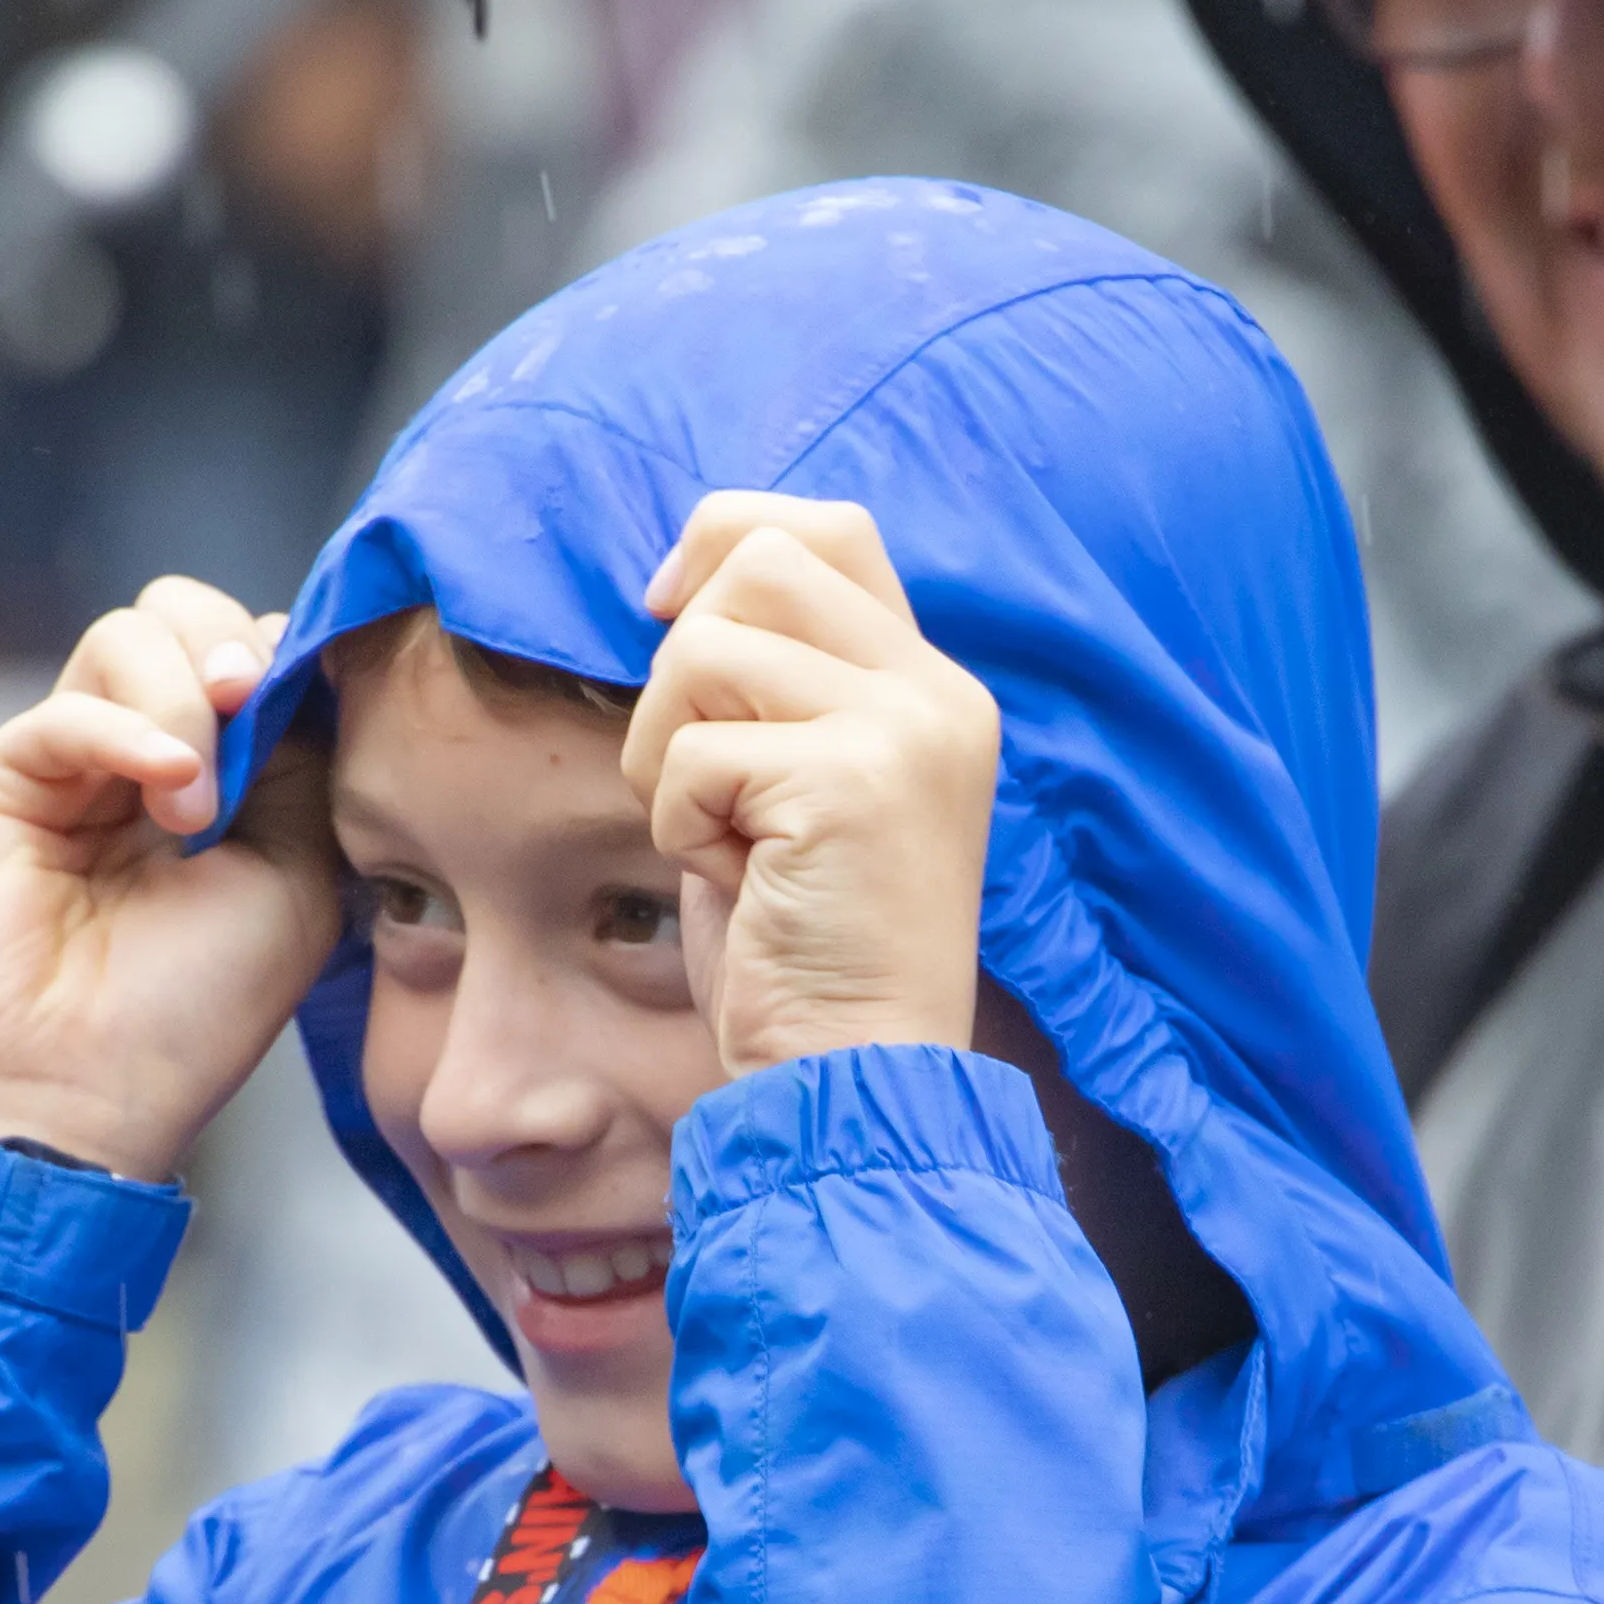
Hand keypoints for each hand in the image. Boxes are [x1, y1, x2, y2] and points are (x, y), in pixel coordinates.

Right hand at [0, 578, 339, 1180]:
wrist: (81, 1099)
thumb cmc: (194, 1014)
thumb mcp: (295, 875)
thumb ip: (297, 761)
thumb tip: (291, 661)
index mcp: (217, 781)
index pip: (247, 655)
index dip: (281, 658)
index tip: (310, 694)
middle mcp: (138, 759)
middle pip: (180, 616)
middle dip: (228, 644)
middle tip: (250, 704)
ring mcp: (67, 766)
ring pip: (125, 636)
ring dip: (181, 698)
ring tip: (197, 808)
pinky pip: (66, 709)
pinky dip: (128, 732)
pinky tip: (170, 792)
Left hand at [626, 495, 996, 1079]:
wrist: (857, 1074)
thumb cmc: (807, 949)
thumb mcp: (804, 789)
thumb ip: (782, 687)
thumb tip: (684, 592)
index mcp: (932, 688)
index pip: (828, 529)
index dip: (722, 540)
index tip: (667, 613)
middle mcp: (936, 692)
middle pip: (761, 557)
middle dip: (683, 658)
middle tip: (701, 770)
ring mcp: (903, 730)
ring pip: (707, 646)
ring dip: (668, 749)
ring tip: (725, 840)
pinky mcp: (851, 780)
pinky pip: (691, 750)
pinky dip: (680, 824)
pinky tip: (739, 882)